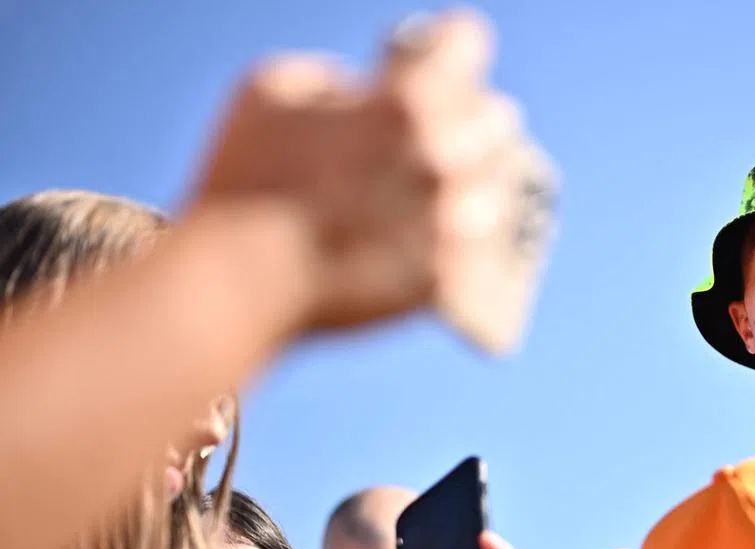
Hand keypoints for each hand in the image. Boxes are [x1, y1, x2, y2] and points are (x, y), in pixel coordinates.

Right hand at [187, 8, 548, 335]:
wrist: (238, 284)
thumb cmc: (242, 182)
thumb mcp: (269, 90)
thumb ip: (332, 78)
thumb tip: (360, 93)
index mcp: (406, 98)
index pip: (468, 41)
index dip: (449, 49)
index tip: (440, 62)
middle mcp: (443, 155)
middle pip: (498, 117)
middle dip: (467, 120)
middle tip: (441, 134)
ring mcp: (451, 220)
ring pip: (498, 186)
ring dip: (473, 184)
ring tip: (445, 193)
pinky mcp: (448, 277)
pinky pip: (485, 249)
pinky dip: (467, 242)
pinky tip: (444, 241)